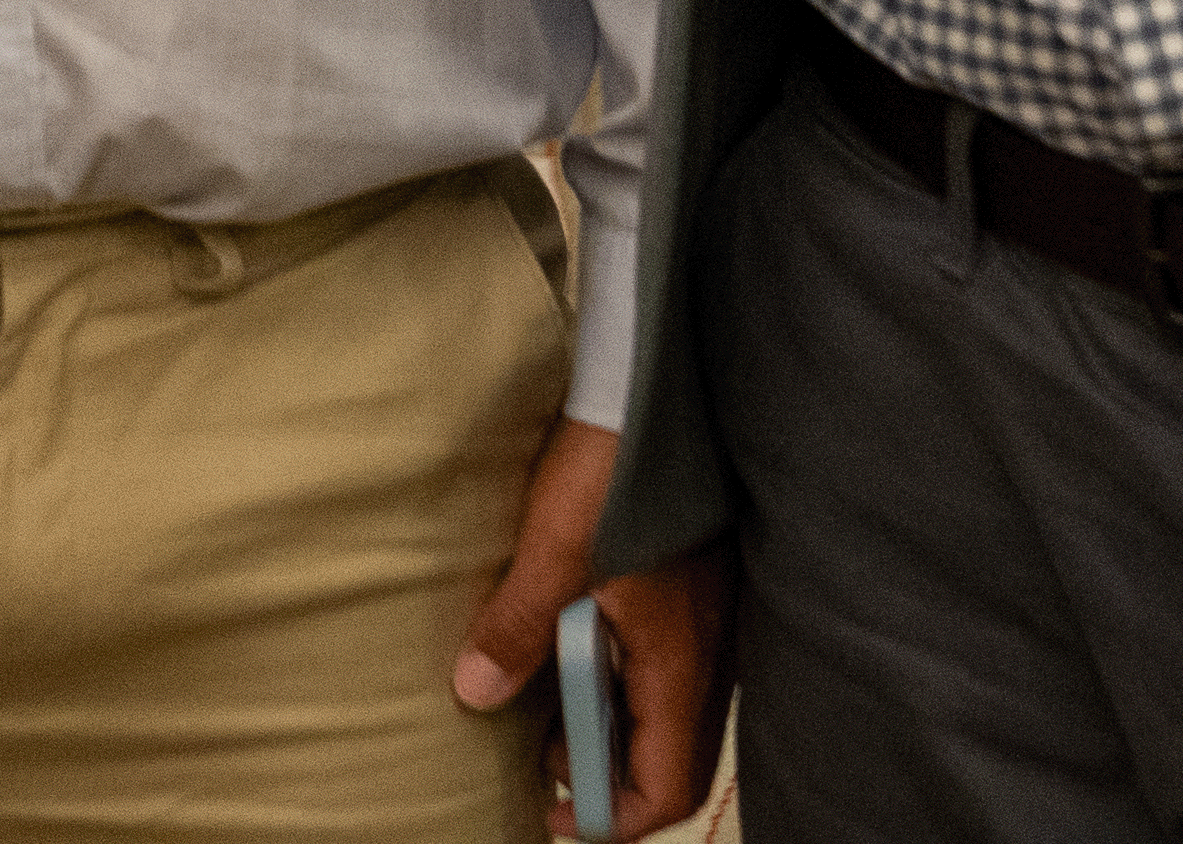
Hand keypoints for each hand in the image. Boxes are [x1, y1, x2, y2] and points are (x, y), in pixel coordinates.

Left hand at [452, 420, 733, 837]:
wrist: (660, 382)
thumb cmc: (619, 464)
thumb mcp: (558, 550)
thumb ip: (519, 628)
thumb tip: (476, 692)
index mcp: (684, 663)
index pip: (669, 785)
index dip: (612, 815)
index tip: (551, 812)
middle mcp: (706, 652)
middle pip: (665, 753)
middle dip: (602, 770)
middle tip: (532, 758)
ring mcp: (703, 617)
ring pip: (660, 704)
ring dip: (602, 717)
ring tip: (536, 700)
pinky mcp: (689, 583)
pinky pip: (657, 658)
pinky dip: (611, 671)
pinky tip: (563, 639)